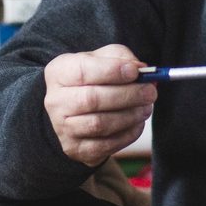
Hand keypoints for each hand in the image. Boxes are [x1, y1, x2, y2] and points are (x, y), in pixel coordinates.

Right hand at [42, 45, 156, 167]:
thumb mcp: (101, 59)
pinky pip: (106, 145)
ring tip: (146, 107)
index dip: (112, 71)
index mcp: (59, 73)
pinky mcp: (76, 149)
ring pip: (100, 124)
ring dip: (130, 116)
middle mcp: (55, 101)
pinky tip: (137, 123)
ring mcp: (63, 128)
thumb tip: (141, 69)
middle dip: (127, 95)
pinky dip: (127, 134)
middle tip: (150, 92)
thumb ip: (120, 57)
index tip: (136, 71)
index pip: (83, 71)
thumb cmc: (91, 80)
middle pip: (92, 99)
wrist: (73, 112)